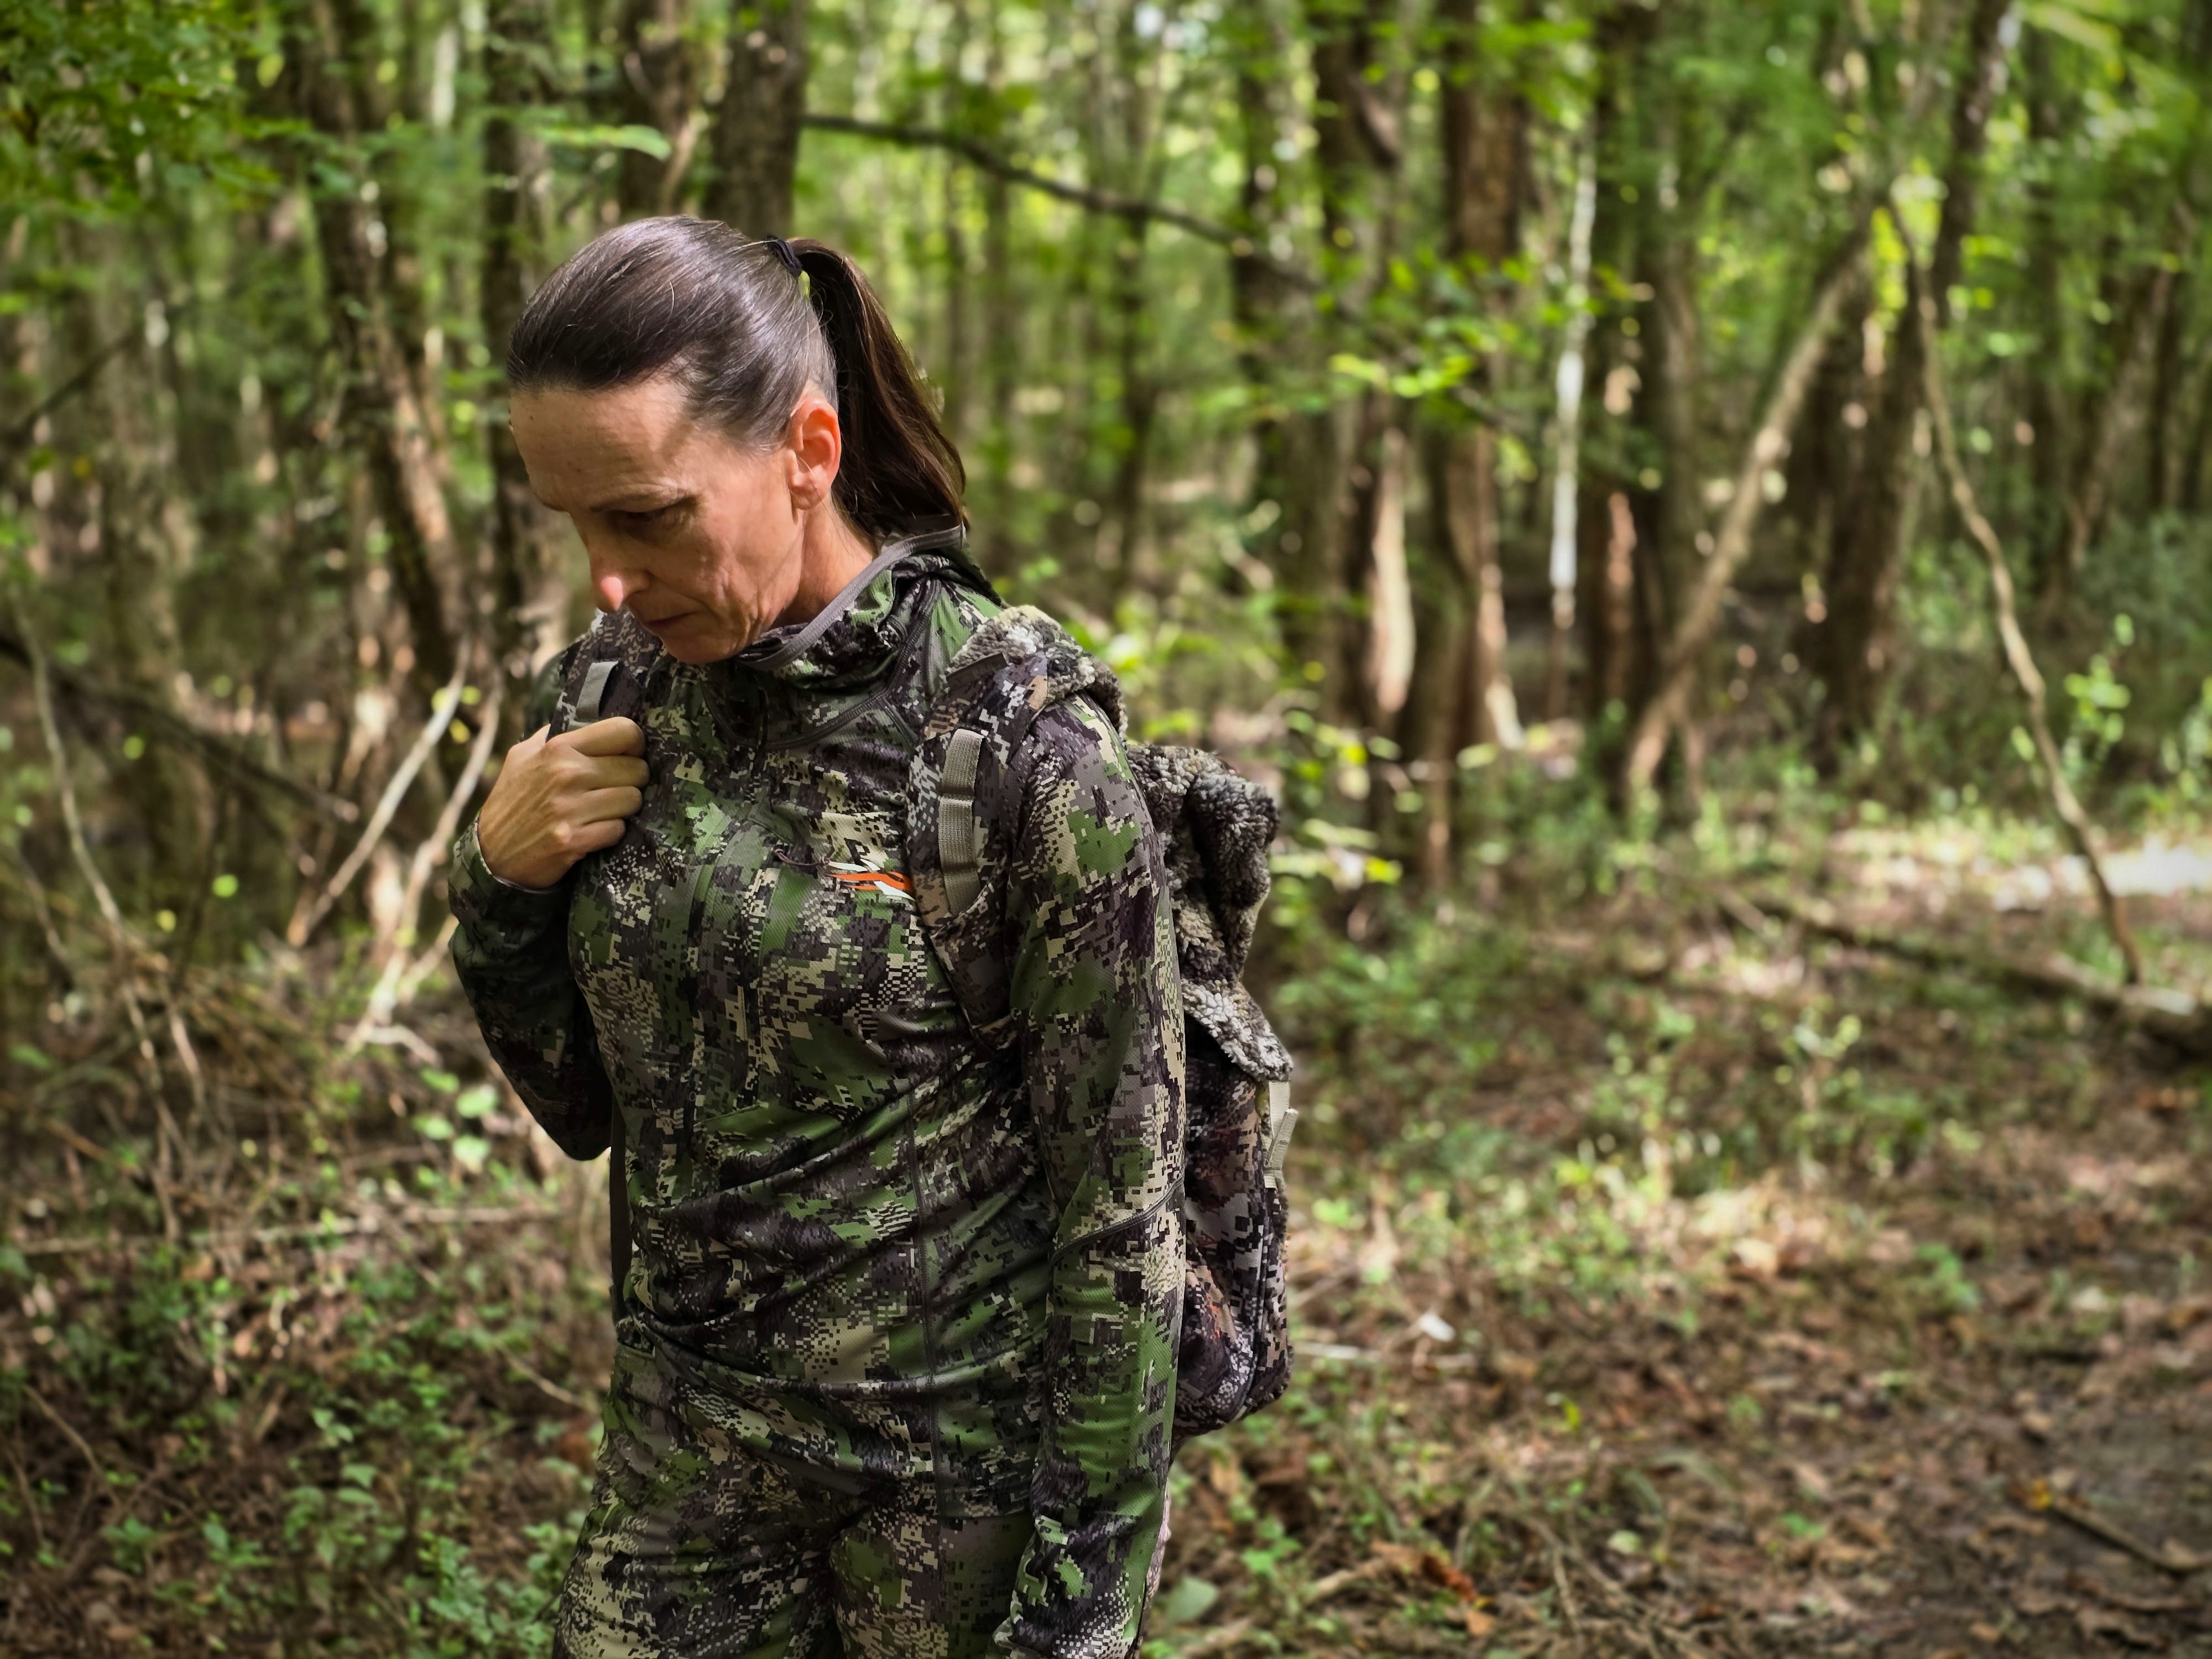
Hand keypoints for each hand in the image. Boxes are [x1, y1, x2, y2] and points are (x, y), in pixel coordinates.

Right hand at [476, 718, 648, 889]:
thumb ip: (554, 735)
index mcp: (558, 748)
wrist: (491, 852)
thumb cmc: (512, 799)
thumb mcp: (523, 756)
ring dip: (624, 808)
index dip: (634, 744)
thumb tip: (586, 719)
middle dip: (632, 780)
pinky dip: (611, 832)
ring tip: (604, 809)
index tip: (628, 755)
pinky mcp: (573, 840)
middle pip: (637, 769)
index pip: (624, 731)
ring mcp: (569, 808)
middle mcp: (566, 774)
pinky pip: (618, 829)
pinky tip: (594, 830)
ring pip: (632, 800)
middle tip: (615, 788)